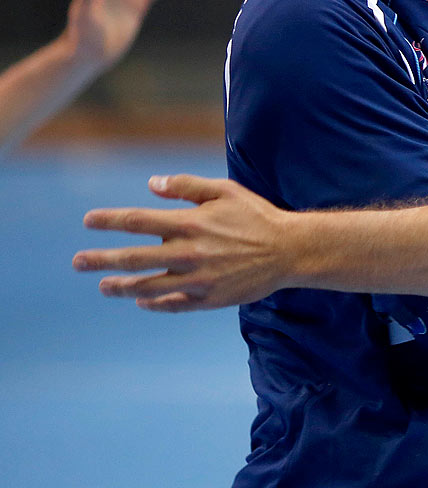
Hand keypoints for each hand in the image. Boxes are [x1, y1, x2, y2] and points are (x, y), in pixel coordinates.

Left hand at [74, 174, 294, 311]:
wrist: (290, 250)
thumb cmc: (256, 216)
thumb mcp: (224, 190)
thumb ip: (186, 186)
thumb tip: (151, 184)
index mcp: (190, 223)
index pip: (137, 222)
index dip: (109, 221)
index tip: (88, 221)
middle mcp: (189, 252)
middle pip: (133, 258)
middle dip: (101, 260)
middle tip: (78, 262)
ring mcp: (198, 279)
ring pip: (148, 286)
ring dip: (121, 286)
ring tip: (104, 286)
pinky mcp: (209, 298)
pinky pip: (173, 304)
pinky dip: (153, 304)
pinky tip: (140, 301)